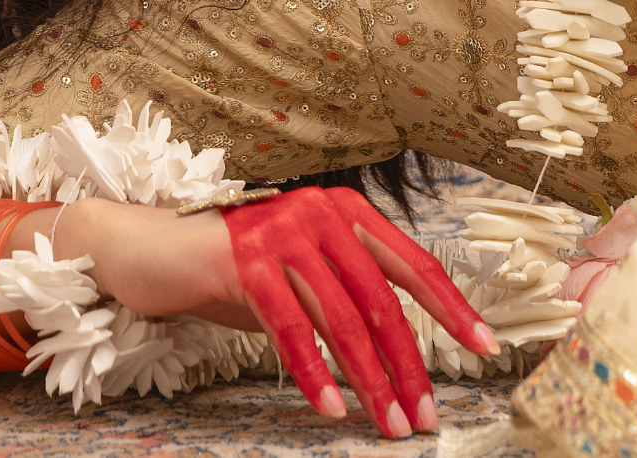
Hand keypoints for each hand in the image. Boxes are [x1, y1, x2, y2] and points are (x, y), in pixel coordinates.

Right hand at [60, 188, 495, 438]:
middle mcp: (323, 215)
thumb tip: (400, 351)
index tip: (485, 348)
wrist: (152, 250)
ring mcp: (283, 234)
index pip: (415, 265)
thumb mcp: (304, 275)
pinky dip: (313, 372)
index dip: (453, 309)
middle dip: (409, 365)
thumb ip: (346, 295)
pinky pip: (290, 328)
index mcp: (349, 213)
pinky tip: (331, 407)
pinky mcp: (244, 261)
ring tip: (386, 424)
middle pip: (383, 301)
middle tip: (425, 415)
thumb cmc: (236, 269)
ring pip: (342, 319)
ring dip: (369, 379)